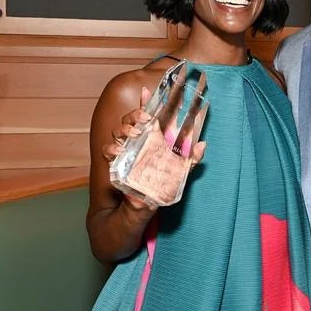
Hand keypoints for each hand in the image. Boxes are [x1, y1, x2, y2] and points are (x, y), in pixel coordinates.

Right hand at [107, 86, 206, 207]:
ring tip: (134, 133)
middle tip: (144, 117)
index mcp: (153, 143)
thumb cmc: (157, 195)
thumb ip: (189, 162)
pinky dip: (112, 148)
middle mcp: (137, 146)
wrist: (133, 219)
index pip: (149, 119)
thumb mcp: (178, 178)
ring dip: (125, 128)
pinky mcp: (114, 167)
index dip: (147, 103)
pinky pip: (108, 151)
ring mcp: (125, 155)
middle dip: (135, 114)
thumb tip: (202, 144)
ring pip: (118, 132)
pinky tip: (119, 151)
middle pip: (131, 121)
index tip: (147, 90)